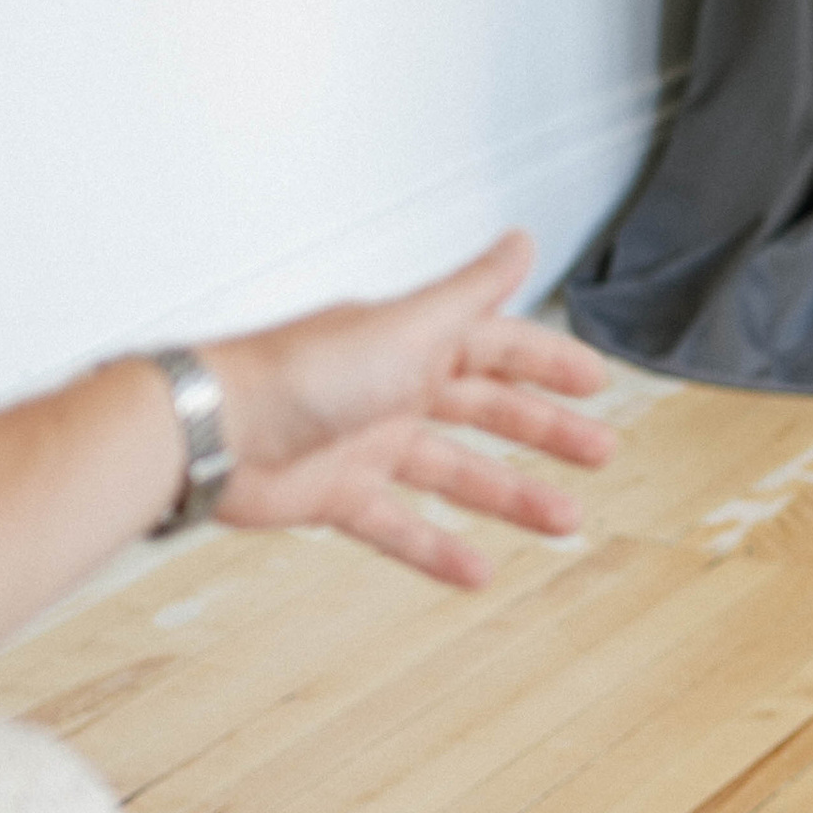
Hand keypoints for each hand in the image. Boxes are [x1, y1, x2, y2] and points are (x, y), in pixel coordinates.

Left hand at [205, 231, 614, 587]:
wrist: (213, 431)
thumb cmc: (301, 372)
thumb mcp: (406, 326)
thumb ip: (470, 291)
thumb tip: (523, 240)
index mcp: (411, 342)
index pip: (497, 347)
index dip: (548, 364)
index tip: (596, 383)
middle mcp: (392, 389)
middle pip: (485, 411)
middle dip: (544, 432)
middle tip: (599, 454)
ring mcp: (367, 444)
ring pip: (454, 473)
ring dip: (510, 496)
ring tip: (564, 522)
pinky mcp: (337, 495)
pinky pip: (399, 525)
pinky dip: (437, 547)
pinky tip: (478, 572)